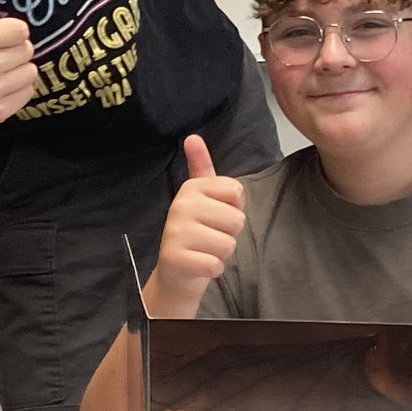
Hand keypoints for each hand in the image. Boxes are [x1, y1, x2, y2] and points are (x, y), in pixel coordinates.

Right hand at [146, 134, 245, 315]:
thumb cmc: (198, 232)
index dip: (234, 208)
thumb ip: (202, 168)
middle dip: (229, 234)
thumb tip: (192, 137)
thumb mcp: (203, 198)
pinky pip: (215, 264)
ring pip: (228, 244)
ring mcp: (175, 232)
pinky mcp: (175, 258)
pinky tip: (200, 265)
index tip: (216, 215)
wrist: (175, 273)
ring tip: (204, 250)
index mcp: (191, 188)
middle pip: (236, 219)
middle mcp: (181, 205)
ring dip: (221, 253)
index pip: (236, 191)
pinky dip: (213, 269)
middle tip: (210, 236)